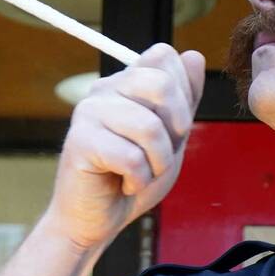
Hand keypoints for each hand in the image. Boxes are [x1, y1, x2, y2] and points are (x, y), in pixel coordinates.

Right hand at [42, 43, 206, 253]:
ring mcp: (89, 113)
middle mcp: (104, 90)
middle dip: (175, 128)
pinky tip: (125, 184)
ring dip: (157, 163)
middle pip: (160, 84)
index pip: (163, 55)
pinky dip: (139, 180)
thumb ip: (184, 99)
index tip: (172, 128)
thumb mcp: (171, 137)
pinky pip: (131, 158)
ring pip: (149, 127)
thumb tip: (193, 56)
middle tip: (160, 154)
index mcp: (126, 83)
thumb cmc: (132, 177)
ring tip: (141, 174)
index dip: (182, 94)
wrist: (97, 220)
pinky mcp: (80, 142)